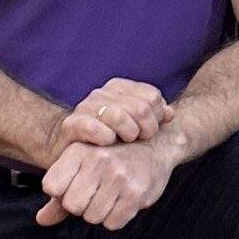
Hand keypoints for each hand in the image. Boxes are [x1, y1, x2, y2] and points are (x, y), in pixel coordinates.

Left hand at [36, 136, 176, 231]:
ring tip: (109, 197)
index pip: (51, 186)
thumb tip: (41, 220)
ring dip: (99, 213)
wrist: (153, 148)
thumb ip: (59, 193)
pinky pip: (112, 223)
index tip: (74, 186)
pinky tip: (121, 202)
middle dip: (81, 206)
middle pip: (72, 205)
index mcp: (80, 151)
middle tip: (94, 194)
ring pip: (92, 217)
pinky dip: (115, 218)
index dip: (61, 193)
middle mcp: (98, 161)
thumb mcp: (82, 164)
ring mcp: (119, 177)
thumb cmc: (110, 159)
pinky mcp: (136, 194)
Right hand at [54, 78, 169, 152]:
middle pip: (141, 107)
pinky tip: (107, 143)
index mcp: (118, 87)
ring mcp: (85, 107)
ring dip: (128, 134)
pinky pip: (96, 128)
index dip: (156, 117)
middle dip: (146, 129)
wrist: (68, 150)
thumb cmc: (106, 139)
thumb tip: (170, 113)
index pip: (152, 96)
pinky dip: (106, 138)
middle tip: (139, 140)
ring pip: (120, 116)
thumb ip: (153, 116)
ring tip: (125, 142)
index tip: (149, 131)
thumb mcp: (134, 125)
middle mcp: (102, 93)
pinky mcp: (72, 125)